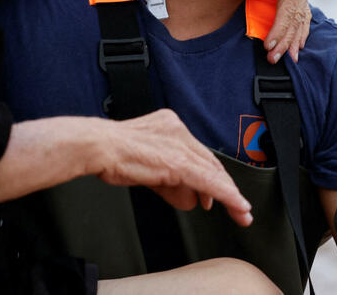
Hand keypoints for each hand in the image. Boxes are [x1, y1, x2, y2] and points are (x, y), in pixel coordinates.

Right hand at [93, 110, 252, 225]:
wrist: (97, 147)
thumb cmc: (111, 154)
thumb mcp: (146, 166)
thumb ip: (169, 180)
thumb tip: (188, 198)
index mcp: (169, 124)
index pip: (197, 153)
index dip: (210, 176)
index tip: (214, 194)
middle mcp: (178, 130)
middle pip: (210, 162)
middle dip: (225, 188)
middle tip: (237, 208)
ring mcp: (179, 145)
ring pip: (213, 173)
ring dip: (228, 196)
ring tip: (236, 213)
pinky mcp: (179, 162)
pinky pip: (211, 182)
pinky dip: (228, 197)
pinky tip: (239, 208)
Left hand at [248, 0, 311, 63]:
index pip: (288, 10)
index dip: (279, 29)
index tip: (270, 45)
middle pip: (296, 20)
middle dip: (286, 41)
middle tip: (274, 58)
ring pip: (301, 20)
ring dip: (294, 40)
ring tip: (289, 59)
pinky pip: (301, 16)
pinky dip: (299, 32)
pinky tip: (297, 44)